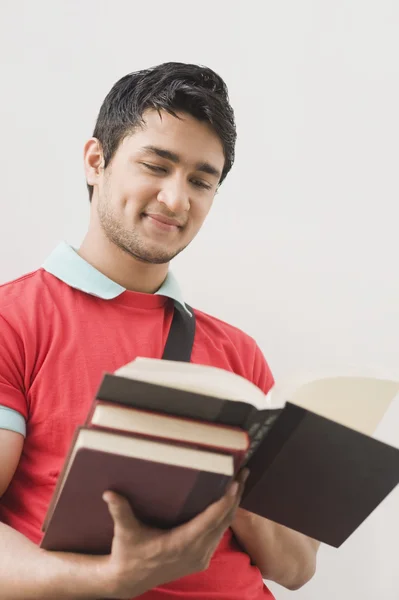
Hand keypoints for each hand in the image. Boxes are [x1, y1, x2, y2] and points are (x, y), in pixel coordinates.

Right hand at [100, 469, 248, 598]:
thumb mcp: (125, 532)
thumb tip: (109, 493)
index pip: (211, 519)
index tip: (235, 483)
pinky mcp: (200, 560)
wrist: (128, 580)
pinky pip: (219, 535)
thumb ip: (120, 511)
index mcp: (181, 543)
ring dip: (233, 506)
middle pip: (224, 521)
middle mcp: (196, 552)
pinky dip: (225, 518)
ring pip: (225, 528)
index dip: (225, 501)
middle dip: (236, 496)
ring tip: (239, 483)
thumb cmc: (128, 554)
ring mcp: (200, 557)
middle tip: (244, 473)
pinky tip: (228, 503)